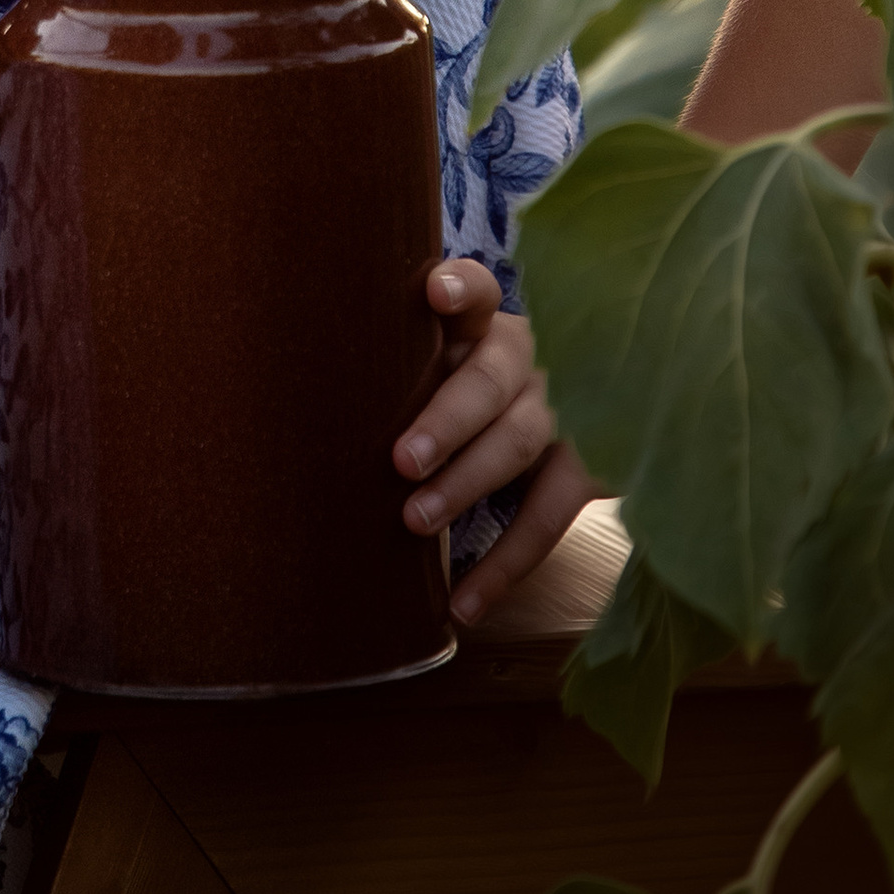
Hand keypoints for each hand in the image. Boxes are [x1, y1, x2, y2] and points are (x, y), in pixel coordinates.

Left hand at [392, 259, 596, 623]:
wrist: (591, 411)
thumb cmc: (472, 394)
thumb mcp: (449, 368)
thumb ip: (402, 371)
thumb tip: (303, 419)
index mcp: (485, 327)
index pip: (477, 293)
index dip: (460, 288)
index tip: (435, 291)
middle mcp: (530, 360)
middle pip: (490, 380)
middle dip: (447, 420)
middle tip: (402, 459)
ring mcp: (566, 411)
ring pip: (519, 440)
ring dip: (467, 483)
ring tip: (415, 520)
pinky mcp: (589, 467)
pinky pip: (546, 518)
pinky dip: (504, 565)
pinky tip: (463, 605)